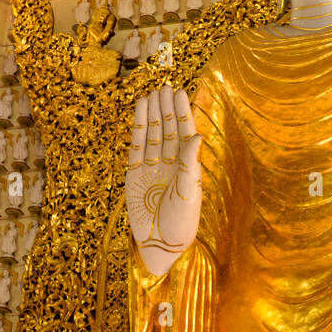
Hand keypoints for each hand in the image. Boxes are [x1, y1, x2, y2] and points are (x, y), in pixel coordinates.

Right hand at [126, 84, 202, 276]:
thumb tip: (197, 135)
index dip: (182, 113)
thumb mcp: (189, 192)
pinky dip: (139, 128)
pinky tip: (140, 110)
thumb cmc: (181, 223)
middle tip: (164, 86)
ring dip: (153, 114)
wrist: (160, 245)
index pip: (185, 133)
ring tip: (152, 93)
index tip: (179, 91)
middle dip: (167, 108)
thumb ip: (190, 163)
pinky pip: (137, 145)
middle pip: (169, 130)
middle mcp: (171, 164)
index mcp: (188, 168)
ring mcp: (152, 167)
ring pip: (153, 134)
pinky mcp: (135, 174)